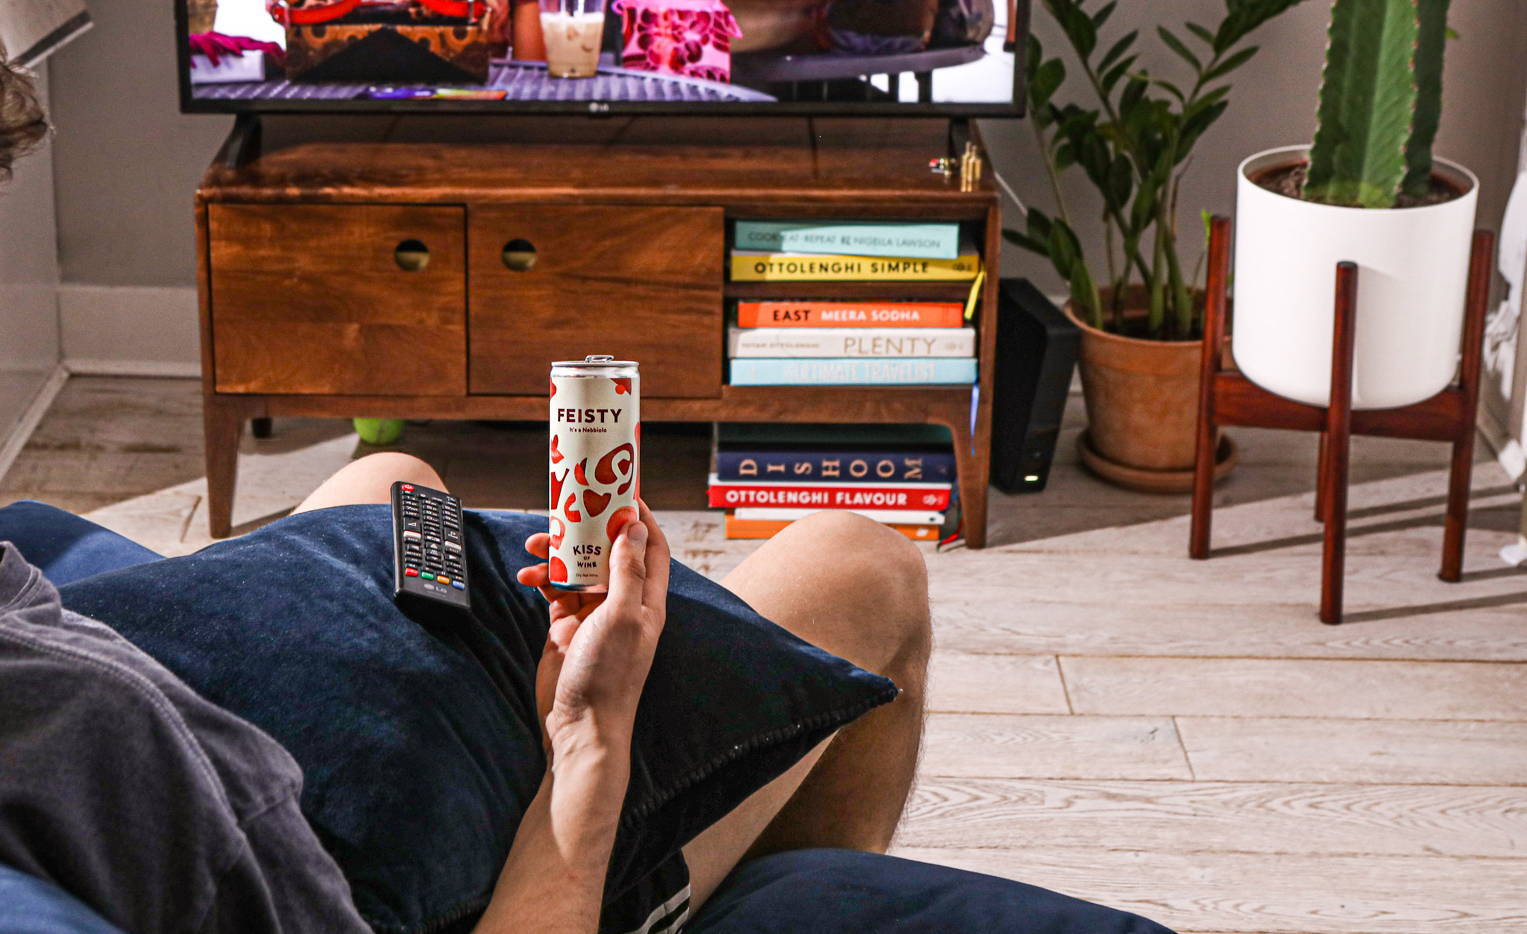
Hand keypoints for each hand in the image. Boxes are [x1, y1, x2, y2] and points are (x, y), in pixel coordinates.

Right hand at [516, 500, 669, 758]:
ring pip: (577, 570)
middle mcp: (623, 604)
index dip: (640, 518)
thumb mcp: (621, 616)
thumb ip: (627, 571)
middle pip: (608, 553)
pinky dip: (541, 580)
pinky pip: (555, 592)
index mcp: (647, 600)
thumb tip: (634, 527)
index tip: (620, 490)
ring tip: (534, 545)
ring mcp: (594, 616)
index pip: (650, 547)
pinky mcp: (566, 628)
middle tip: (565, 509)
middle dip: (586, 530)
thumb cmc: (608, 676)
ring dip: (557, 554)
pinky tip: (527, 577)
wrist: (580, 726)